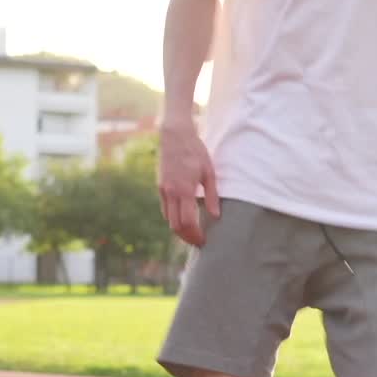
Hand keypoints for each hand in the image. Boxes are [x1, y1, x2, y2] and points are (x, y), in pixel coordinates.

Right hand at [158, 120, 219, 246]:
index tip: (203, 241)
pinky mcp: (160, 186)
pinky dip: (173, 218)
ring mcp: (163, 189)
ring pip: (168, 219)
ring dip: (179, 229)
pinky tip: (184, 219)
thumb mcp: (209, 172)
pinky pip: (165, 209)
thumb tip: (216, 216)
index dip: (195, 235)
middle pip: (175, 226)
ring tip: (193, 233)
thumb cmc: (195, 151)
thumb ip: (212, 196)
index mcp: (184, 190)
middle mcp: (170, 192)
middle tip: (199, 242)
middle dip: (187, 237)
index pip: (187, 222)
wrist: (174, 134)